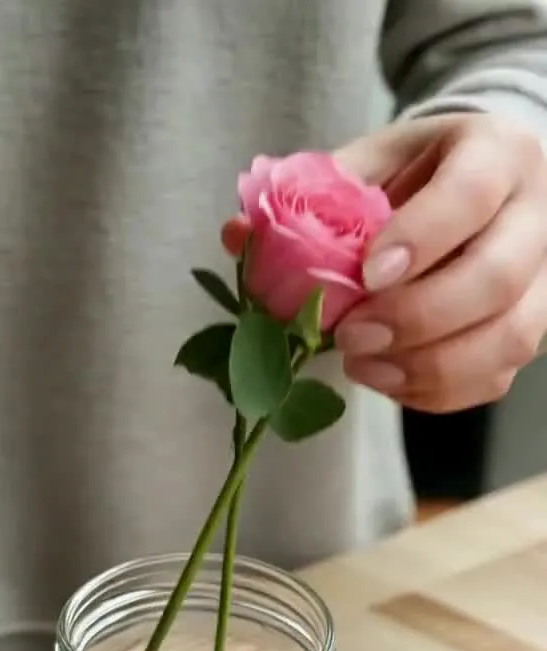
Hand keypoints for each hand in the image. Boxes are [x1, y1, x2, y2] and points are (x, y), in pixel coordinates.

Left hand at [331, 112, 546, 411]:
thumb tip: (237, 235)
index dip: (420, 238)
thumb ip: (312, 197)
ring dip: (429, 368)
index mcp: (496, 153)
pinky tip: (389, 381)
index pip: (472, 195)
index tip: (367, 275)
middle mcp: (538, 215)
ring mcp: (545, 280)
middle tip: (352, 338)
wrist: (482, 186)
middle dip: (417, 319)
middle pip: (498, 279)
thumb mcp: (372, 164)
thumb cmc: (418, 176)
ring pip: (509, 338)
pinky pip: (496, 378)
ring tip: (364, 369)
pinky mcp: (533, 331)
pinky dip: (437, 392)